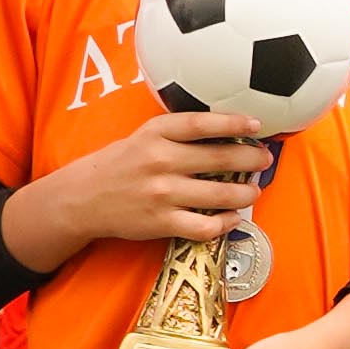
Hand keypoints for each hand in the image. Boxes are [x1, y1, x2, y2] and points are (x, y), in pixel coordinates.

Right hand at [45, 104, 273, 245]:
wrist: (84, 198)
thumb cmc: (122, 164)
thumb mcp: (144, 136)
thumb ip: (178, 132)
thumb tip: (225, 129)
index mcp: (156, 133)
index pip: (202, 124)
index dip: (234, 122)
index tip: (257, 124)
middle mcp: (160, 161)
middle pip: (219, 158)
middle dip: (251, 159)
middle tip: (265, 160)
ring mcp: (162, 194)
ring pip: (220, 195)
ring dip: (246, 193)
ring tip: (253, 191)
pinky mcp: (161, 222)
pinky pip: (205, 226)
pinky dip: (225, 223)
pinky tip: (232, 218)